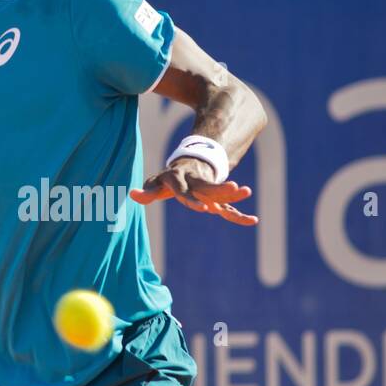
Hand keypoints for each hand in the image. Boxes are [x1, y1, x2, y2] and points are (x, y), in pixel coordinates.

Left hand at [130, 157, 258, 225]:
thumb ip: (148, 191)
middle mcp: (196, 183)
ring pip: (222, 192)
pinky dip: (239, 216)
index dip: (192, 199)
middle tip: (236, 187)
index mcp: (181, 180)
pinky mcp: (217, 196)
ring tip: (247, 191)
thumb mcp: (158, 182)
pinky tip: (253, 221)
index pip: (185, 191)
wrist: (191, 163)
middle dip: (222, 190)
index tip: (203, 208)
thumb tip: (132, 194)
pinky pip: (229, 207)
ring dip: (234, 193)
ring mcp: (209, 188)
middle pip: (209, 187)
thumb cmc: (171, 178)